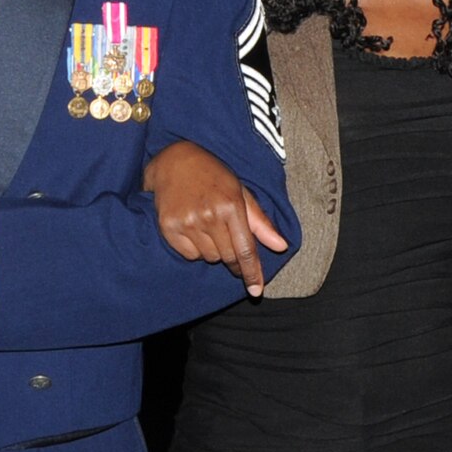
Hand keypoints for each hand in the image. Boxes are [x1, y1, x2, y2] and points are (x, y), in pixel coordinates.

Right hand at [143, 140, 286, 296]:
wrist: (173, 162)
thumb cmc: (213, 176)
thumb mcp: (240, 192)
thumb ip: (260, 222)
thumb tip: (281, 246)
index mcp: (231, 206)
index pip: (245, 250)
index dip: (252, 273)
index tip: (256, 290)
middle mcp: (209, 215)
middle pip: (228, 257)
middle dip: (233, 257)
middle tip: (227, 239)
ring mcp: (188, 222)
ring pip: (209, 257)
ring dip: (213, 250)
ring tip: (207, 225)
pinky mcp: (169, 228)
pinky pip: (189, 255)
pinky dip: (195, 248)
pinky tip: (193, 227)